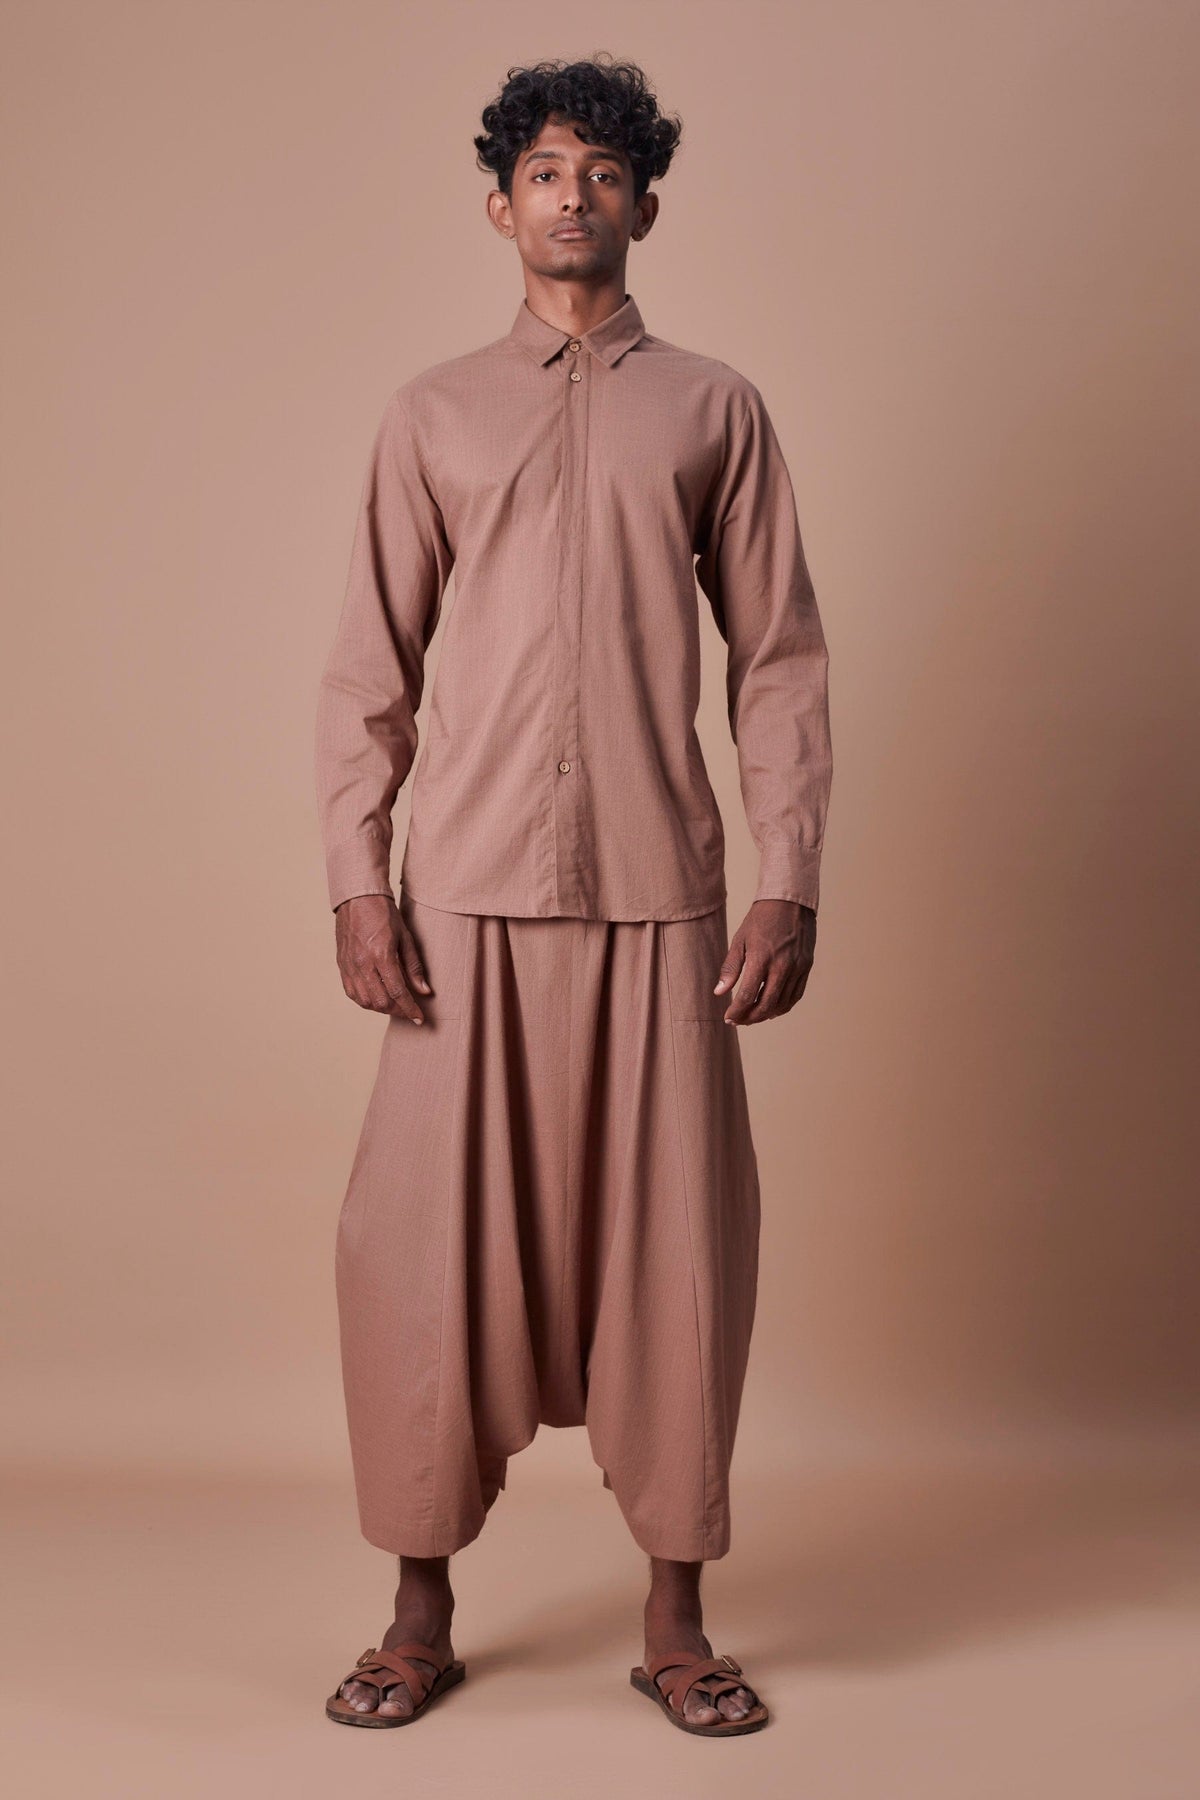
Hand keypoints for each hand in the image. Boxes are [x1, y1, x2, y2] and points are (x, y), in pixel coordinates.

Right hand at [333, 894, 431, 1021]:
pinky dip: (365, 1001)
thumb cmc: (384, 915)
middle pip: (380, 1001)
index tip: (419, 1018)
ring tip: (394, 1004)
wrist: (358, 899)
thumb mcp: (406, 937)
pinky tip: (376, 998)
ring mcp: (349, 965)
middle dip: (397, 1010)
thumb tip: (424, 991)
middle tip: (409, 1010)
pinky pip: (352, 992)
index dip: (410, 1008)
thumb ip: (414, 967)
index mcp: (381, 955)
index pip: (397, 991)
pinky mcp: (341, 965)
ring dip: (381, 1008)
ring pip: (364, 1001)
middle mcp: (362, 963)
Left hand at [714, 898, 815, 1024]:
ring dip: (766, 1015)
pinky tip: (772, 1008)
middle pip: (766, 1005)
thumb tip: (719, 992)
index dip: (736, 1011)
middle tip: (738, 1021)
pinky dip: (783, 1006)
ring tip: (753, 1016)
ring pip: (782, 1004)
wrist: (789, 901)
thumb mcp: (739, 940)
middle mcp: (782, 966)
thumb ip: (730, 968)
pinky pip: (796, 995)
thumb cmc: (760, 920)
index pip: (747, 996)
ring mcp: (797, 967)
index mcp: (761, 958)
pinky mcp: (806, 967)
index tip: (728, 1018)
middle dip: (750, 1018)